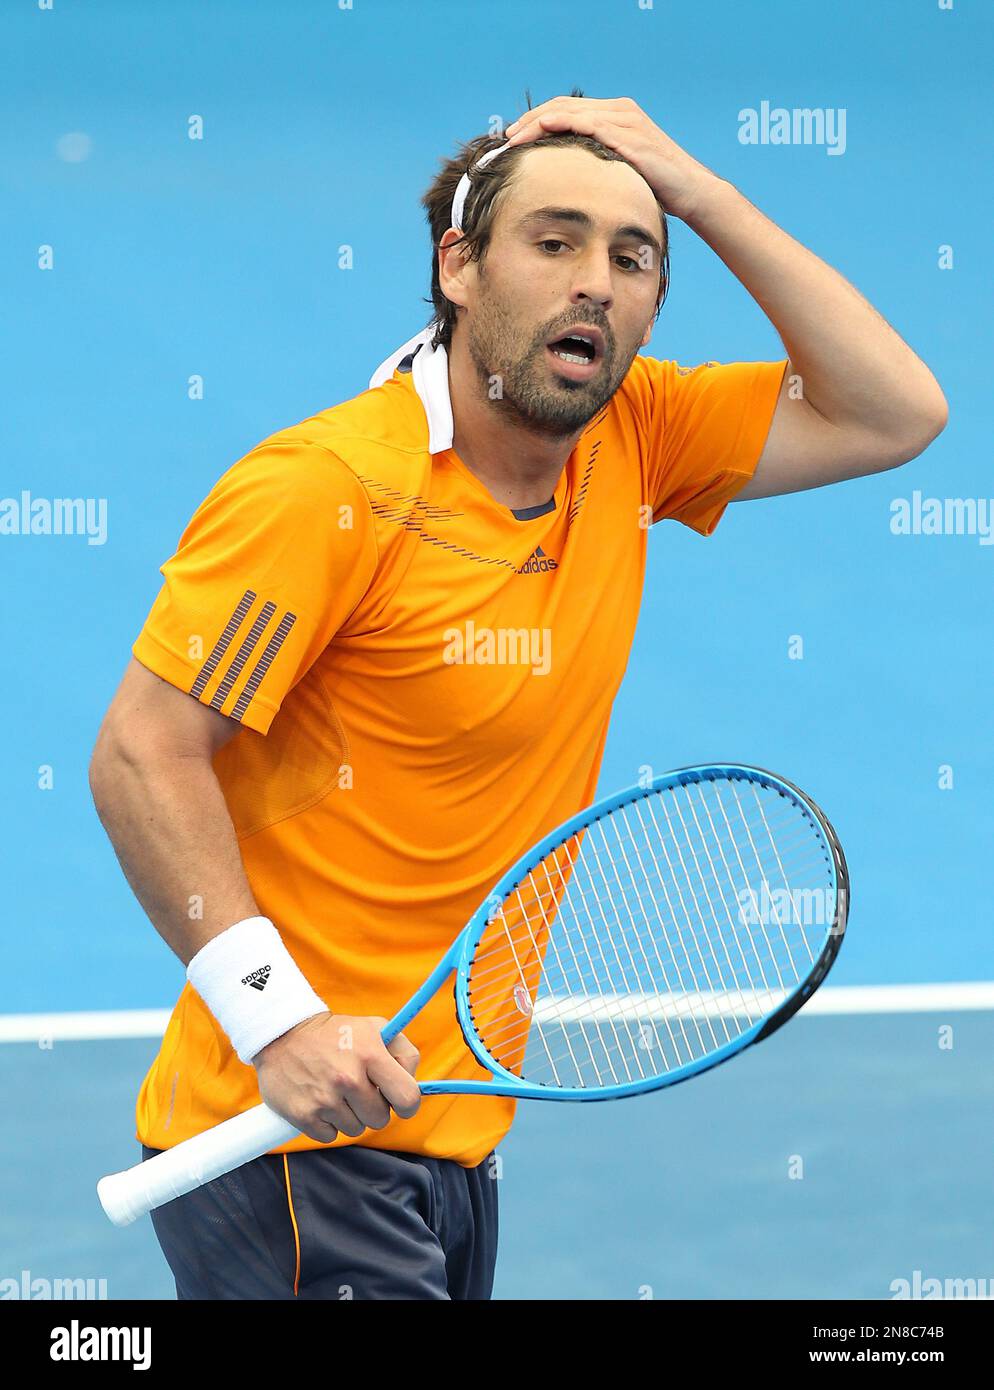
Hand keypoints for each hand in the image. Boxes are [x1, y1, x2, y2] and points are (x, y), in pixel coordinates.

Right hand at [253, 1012, 420, 1143]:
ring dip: (349, 1116)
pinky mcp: (303, 1115)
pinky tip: (320, 1101)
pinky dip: (327, 1124)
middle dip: (373, 1107)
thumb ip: (403, 1052)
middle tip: (358, 1089)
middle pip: (380, 1119)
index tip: (397, 1101)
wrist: (282, 1034)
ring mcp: (325, 1099)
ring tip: (336, 1092)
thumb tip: (413, 1082)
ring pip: (356, 1129)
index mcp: (371, 1055)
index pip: (407, 1098)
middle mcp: (348, 1078)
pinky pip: (331, 1136)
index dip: (407, 1104)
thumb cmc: (336, 1033)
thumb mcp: (374, 1027)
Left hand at [504, 95, 719, 222]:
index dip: (538, 120)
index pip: (568, 109)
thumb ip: (598, 164)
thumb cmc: (655, 187)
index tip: (514, 137)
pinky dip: (563, 125)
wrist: (690, 192)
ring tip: (515, 139)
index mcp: (615, 115)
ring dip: (538, 123)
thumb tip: (568, 179)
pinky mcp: (630, 136)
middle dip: (530, 120)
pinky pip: (590, 124)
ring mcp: (625, 120)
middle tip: (506, 137)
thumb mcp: (619, 171)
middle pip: (564, 106)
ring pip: (571, 111)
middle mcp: (619, 111)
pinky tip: (542, 132)